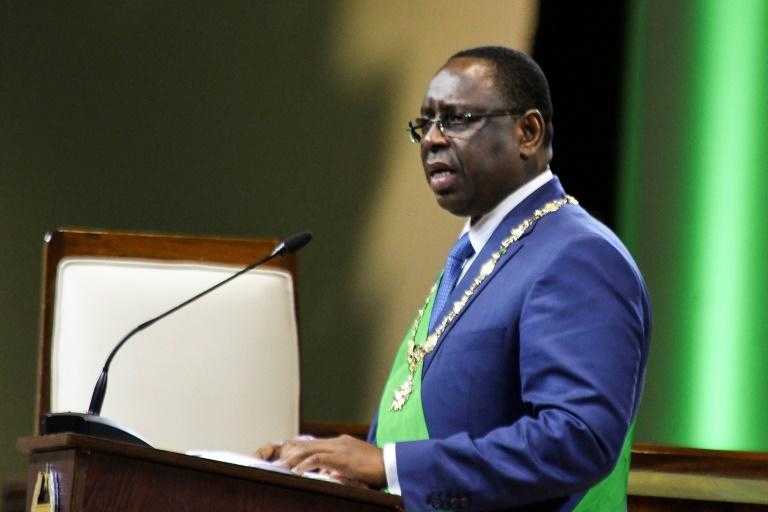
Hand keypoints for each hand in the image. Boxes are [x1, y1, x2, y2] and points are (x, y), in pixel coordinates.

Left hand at [255, 435, 385, 487]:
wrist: (392, 464)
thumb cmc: (376, 467)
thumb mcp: (356, 465)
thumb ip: (341, 465)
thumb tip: (329, 472)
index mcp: (341, 443)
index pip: (314, 444)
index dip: (299, 449)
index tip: (285, 455)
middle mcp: (338, 442)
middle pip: (308, 444)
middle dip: (291, 452)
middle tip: (277, 460)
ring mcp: (340, 448)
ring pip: (310, 450)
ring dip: (294, 459)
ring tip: (281, 467)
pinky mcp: (342, 458)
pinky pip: (319, 459)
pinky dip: (305, 464)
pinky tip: (297, 471)